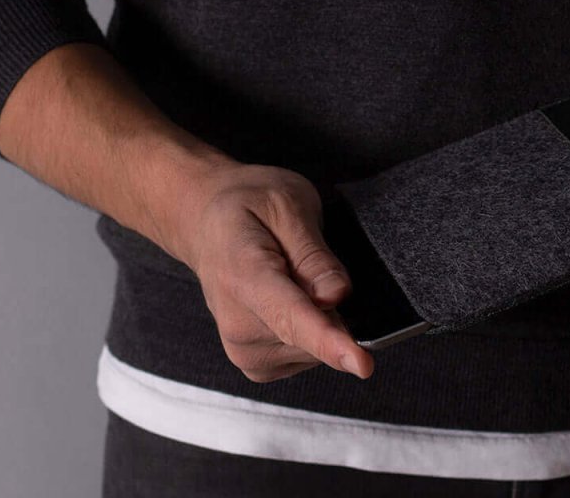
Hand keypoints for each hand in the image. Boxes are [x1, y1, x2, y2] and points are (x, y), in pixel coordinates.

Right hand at [159, 159, 374, 381]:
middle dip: (331, 306)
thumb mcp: (287, 205)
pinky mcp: (255, 364)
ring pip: (316, 349)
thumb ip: (313, 254)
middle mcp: (236, 324)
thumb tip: (336, 296)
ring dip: (320, 317)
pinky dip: (311, 331)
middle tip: (304, 262)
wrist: (207, 223)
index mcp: (242, 277)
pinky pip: (307, 356)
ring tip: (290, 276)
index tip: (362, 365)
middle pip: (314, 336)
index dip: (329, 342)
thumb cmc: (247, 207)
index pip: (291, 317)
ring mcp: (242, 349)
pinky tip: (291, 299)